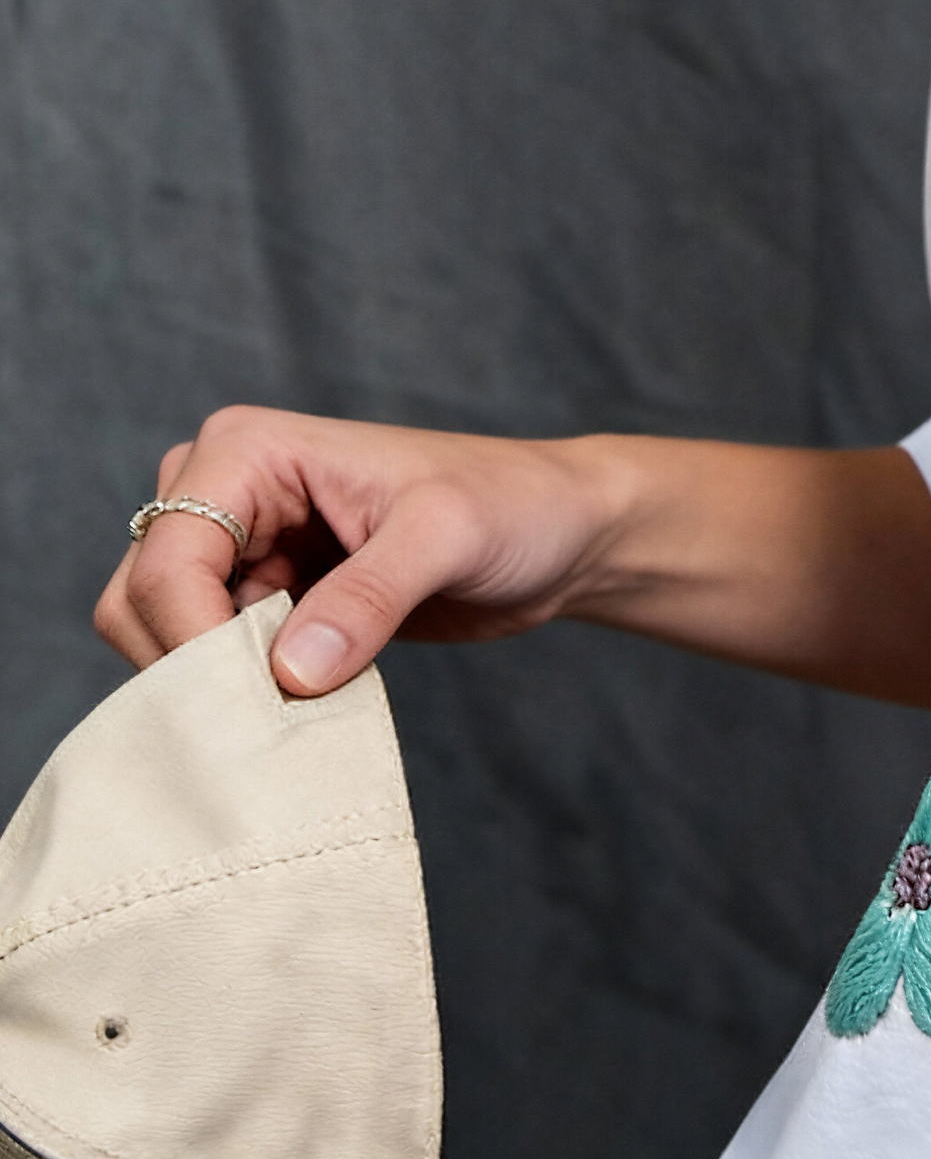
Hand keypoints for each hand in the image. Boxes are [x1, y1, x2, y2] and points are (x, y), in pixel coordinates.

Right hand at [96, 408, 626, 693]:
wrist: (560, 531)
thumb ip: (370, 597)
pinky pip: (210, 658)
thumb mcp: (448, 537)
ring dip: (218, 683)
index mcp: (249, 449)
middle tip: (276, 709)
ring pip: (163, 635)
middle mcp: (226, 489)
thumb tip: (290, 673)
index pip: (170, 558)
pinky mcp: (267, 594)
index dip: (194, 636)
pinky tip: (307, 699)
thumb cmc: (513, 504)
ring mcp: (243, 545)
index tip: (259, 693)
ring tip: (302, 700)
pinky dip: (243, 691)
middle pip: (142, 599)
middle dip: (195, 664)